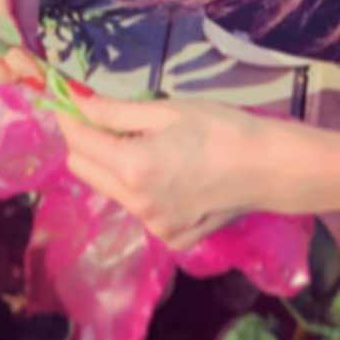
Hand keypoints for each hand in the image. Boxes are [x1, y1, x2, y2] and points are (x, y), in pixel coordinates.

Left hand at [56, 92, 281, 250]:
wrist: (271, 169)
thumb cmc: (222, 129)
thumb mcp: (167, 110)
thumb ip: (115, 110)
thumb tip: (76, 100)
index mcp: (133, 168)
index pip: (78, 142)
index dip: (69, 118)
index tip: (68, 101)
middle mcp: (137, 205)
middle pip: (84, 170)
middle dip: (86, 142)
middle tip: (107, 119)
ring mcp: (155, 227)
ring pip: (111, 190)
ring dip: (114, 166)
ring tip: (148, 144)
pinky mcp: (172, 239)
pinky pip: (139, 209)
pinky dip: (142, 189)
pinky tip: (171, 173)